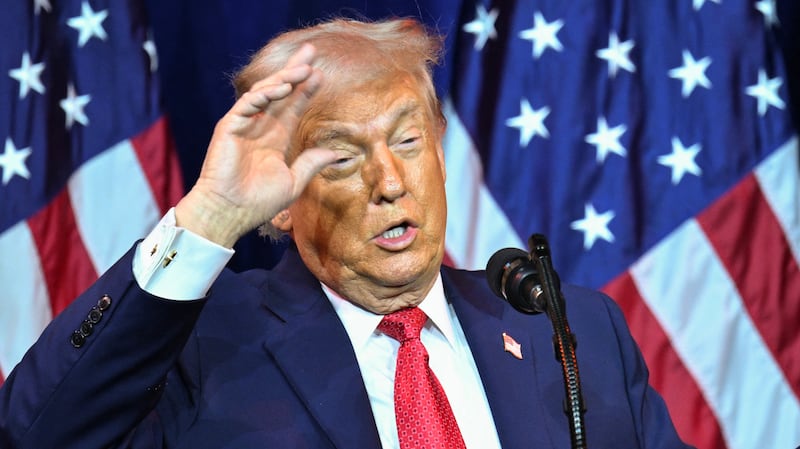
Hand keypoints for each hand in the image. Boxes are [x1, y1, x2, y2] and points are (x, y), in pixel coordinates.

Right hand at [175, 44, 335, 246]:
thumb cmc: (258, 202)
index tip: (322, 74)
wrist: (231, 212)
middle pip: (280, 91)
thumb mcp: (293, 181)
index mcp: (275, 138)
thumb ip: (311, 163)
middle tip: (311, 51)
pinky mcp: (229, 127)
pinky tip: (281, 87)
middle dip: (295, 70)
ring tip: (304, 67)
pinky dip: (264, 94)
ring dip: (284, 78)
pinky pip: (247, 104)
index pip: (293, 107)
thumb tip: (335, 153)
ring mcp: (243, 125)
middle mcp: (260, 127)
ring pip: (265, 93)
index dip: (306, 90)